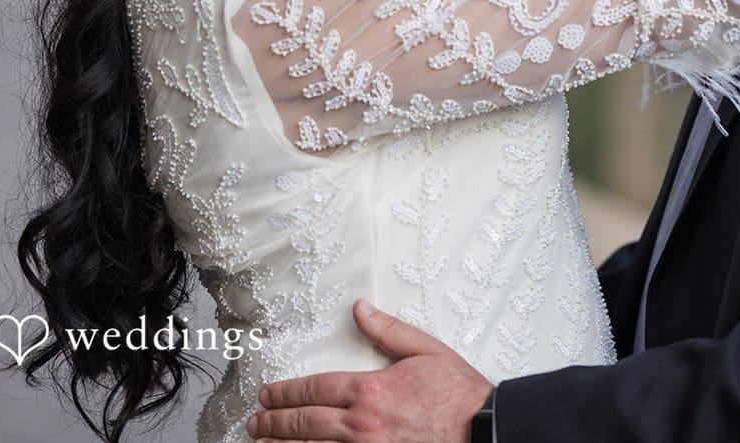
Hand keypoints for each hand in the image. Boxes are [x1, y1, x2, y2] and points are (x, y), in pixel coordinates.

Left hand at [249, 299, 491, 442]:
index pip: (313, 389)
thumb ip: (388, 330)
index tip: (267, 394)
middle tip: (256, 420)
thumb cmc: (459, 395)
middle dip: (274, 422)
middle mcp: (361, 424)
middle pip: (303, 423)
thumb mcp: (425, 350)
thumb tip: (361, 310)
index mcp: (370, 390)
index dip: (284, 392)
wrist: (484, 430)